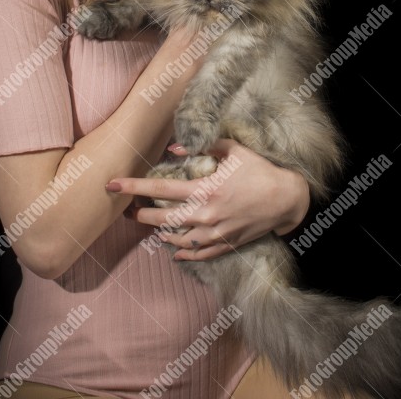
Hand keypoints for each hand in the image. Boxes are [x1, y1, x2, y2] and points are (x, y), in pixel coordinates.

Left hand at [106, 139, 309, 260]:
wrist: (287, 200)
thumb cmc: (260, 171)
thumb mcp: (234, 150)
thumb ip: (204, 146)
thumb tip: (175, 146)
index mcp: (206, 189)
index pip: (160, 189)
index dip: (133, 187)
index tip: (113, 186)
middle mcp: (207, 214)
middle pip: (162, 218)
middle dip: (139, 214)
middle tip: (126, 210)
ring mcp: (216, 232)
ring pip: (176, 239)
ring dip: (159, 232)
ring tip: (147, 225)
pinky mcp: (226, 244)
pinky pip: (198, 254)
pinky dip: (183, 253)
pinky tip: (173, 250)